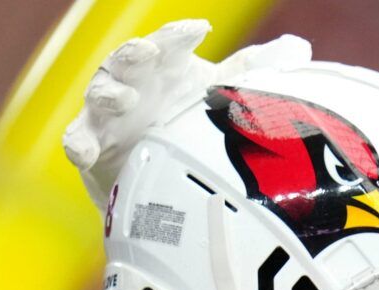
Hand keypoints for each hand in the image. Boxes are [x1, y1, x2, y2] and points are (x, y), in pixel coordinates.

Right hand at [62, 22, 310, 206]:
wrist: (160, 170)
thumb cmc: (188, 116)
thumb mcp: (221, 93)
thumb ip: (255, 71)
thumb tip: (301, 50)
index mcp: (164, 66)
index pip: (169, 43)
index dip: (180, 35)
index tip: (199, 30)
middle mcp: (133, 82)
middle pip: (127, 60)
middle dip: (134, 54)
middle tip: (147, 53)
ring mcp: (108, 112)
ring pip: (99, 95)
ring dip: (108, 94)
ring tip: (124, 100)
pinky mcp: (92, 144)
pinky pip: (77, 140)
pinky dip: (78, 143)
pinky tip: (83, 150)